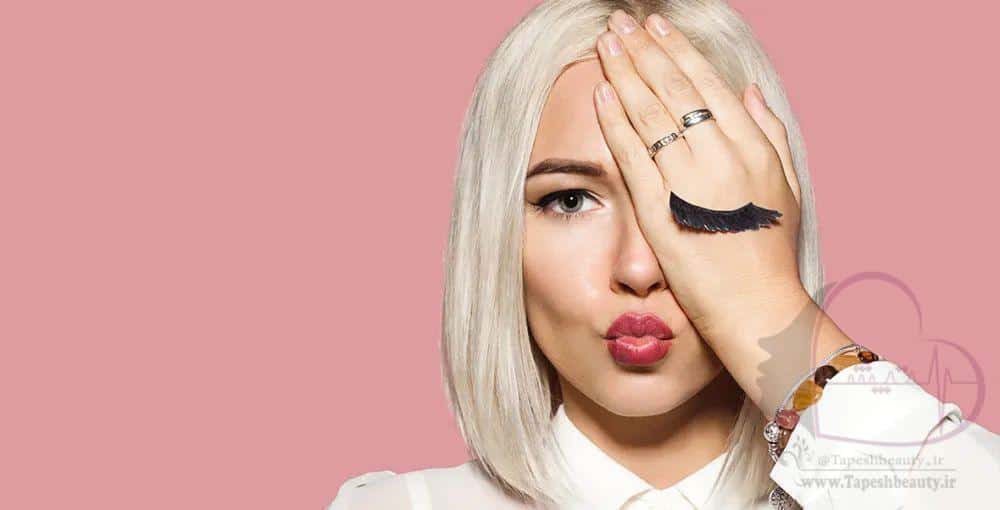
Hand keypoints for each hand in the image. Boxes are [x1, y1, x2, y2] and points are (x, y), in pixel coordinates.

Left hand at [593, 10, 808, 346]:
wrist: (758, 310)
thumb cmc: (772, 255)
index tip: (655, 27)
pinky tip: (600, 93)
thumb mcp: (786, 187)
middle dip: (643, 50)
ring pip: (650, 114)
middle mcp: (720, 157)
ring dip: (624, 73)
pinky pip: (632, 156)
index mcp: (752, 147)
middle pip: (673, 89)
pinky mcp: (658, 211)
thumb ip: (770, 133)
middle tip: (619, 22)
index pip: (707, 84)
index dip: (677, 51)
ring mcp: (688, 183)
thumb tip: (748, 89)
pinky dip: (615, 121)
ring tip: (604, 43)